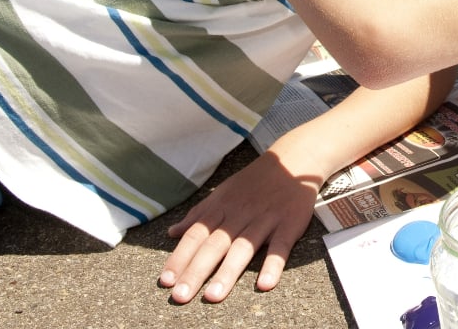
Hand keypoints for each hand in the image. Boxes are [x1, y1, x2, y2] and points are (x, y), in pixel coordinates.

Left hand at [158, 149, 322, 302]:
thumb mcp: (223, 193)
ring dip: (227, 272)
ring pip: (243, 248)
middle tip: (180, 296)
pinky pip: (280, 247)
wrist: (293, 160)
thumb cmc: (254, 182)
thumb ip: (198, 214)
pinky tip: (264, 284)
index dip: (179, 258)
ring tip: (213, 296)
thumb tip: (172, 232)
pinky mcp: (288, 224)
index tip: (165, 281)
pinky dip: (272, 265)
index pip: (195, 235)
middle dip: (196, 271)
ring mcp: (264, 220)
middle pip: (214, 245)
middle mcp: (239, 215)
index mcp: (221, 207)